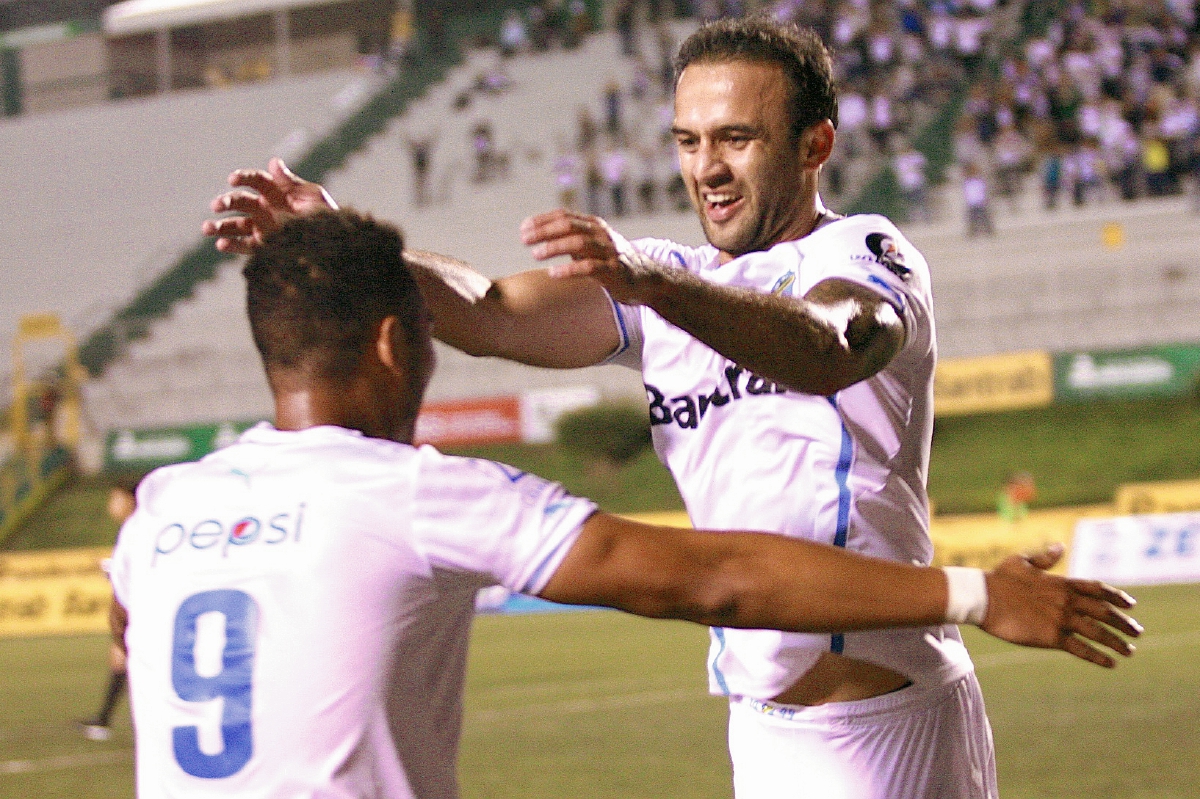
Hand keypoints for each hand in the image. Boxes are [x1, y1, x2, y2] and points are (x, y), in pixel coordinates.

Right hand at [201, 157, 337, 254]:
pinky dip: (232, 245)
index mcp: (275, 191)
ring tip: (206, 229)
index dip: (242, 178)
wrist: (334, 243)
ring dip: (219, 226)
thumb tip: (274, 162)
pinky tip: (221, 245)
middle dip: (226, 202)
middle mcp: (264, 207)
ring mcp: (262, 226)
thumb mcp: (313, 196)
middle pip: (239, 202)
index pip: (253, 180)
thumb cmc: (326, 216)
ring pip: (235, 224)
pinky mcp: (264, 246)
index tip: (233, 180)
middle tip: (217, 206)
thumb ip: (291, 181)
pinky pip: (244, 245)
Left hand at [520, 208, 661, 303]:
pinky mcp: (613, 271)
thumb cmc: (612, 261)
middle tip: (524, 240)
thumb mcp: (592, 245)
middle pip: (568, 225)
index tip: (523, 228)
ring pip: (578, 242)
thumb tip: (539, 235)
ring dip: (554, 247)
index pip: (564, 216)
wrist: (646, 278)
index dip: (542, 220)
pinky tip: (553, 273)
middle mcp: (601, 234)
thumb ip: (571, 238)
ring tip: (535, 254)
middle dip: (544, 231)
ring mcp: (608, 251)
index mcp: (594, 225)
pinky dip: (569, 269)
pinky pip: (589, 267)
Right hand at [981, 544, 1141, 667]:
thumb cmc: (998, 578)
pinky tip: (1110, 663)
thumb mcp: (1021, 561)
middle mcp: (1067, 601)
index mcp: (1061, 583)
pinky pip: (1082, 649)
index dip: (1117, 597)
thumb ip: (1044, 558)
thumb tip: (1059, 547)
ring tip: (1130, 651)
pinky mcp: (1052, 638)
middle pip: (1105, 613)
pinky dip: (1098, 657)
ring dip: (1117, 642)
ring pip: (1098, 633)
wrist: (982, 597)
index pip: (1098, 589)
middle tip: (1137, 632)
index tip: (1131, 605)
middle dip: (1124, 623)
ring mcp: (1061, 620)